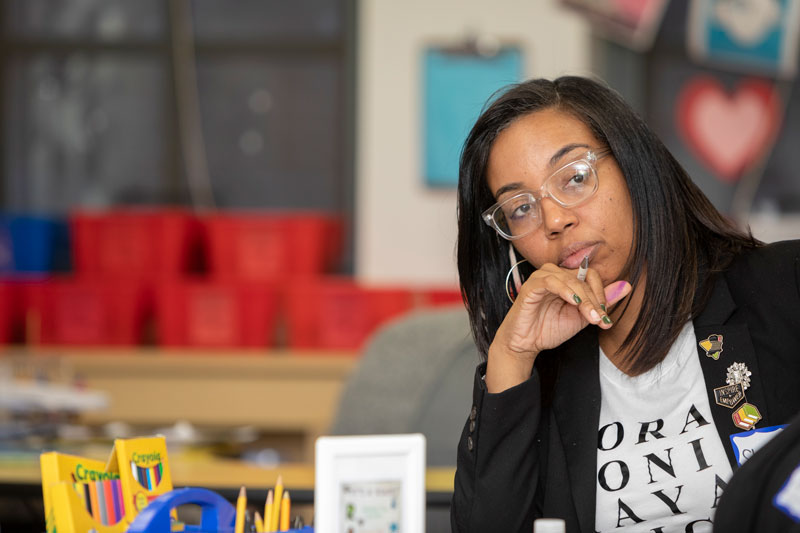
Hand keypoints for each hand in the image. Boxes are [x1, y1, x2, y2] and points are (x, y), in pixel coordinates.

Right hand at [485, 263, 631, 392]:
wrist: (525, 344)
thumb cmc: (548, 329)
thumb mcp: (581, 317)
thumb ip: (600, 302)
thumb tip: (626, 286)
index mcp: (567, 280)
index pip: (591, 276)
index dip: (602, 295)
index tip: (604, 318)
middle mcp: (555, 275)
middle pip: (583, 278)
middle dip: (594, 300)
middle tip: (598, 319)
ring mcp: (542, 278)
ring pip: (570, 279)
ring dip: (583, 298)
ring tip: (589, 316)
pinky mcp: (531, 286)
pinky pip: (551, 281)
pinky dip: (565, 290)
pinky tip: (573, 303)